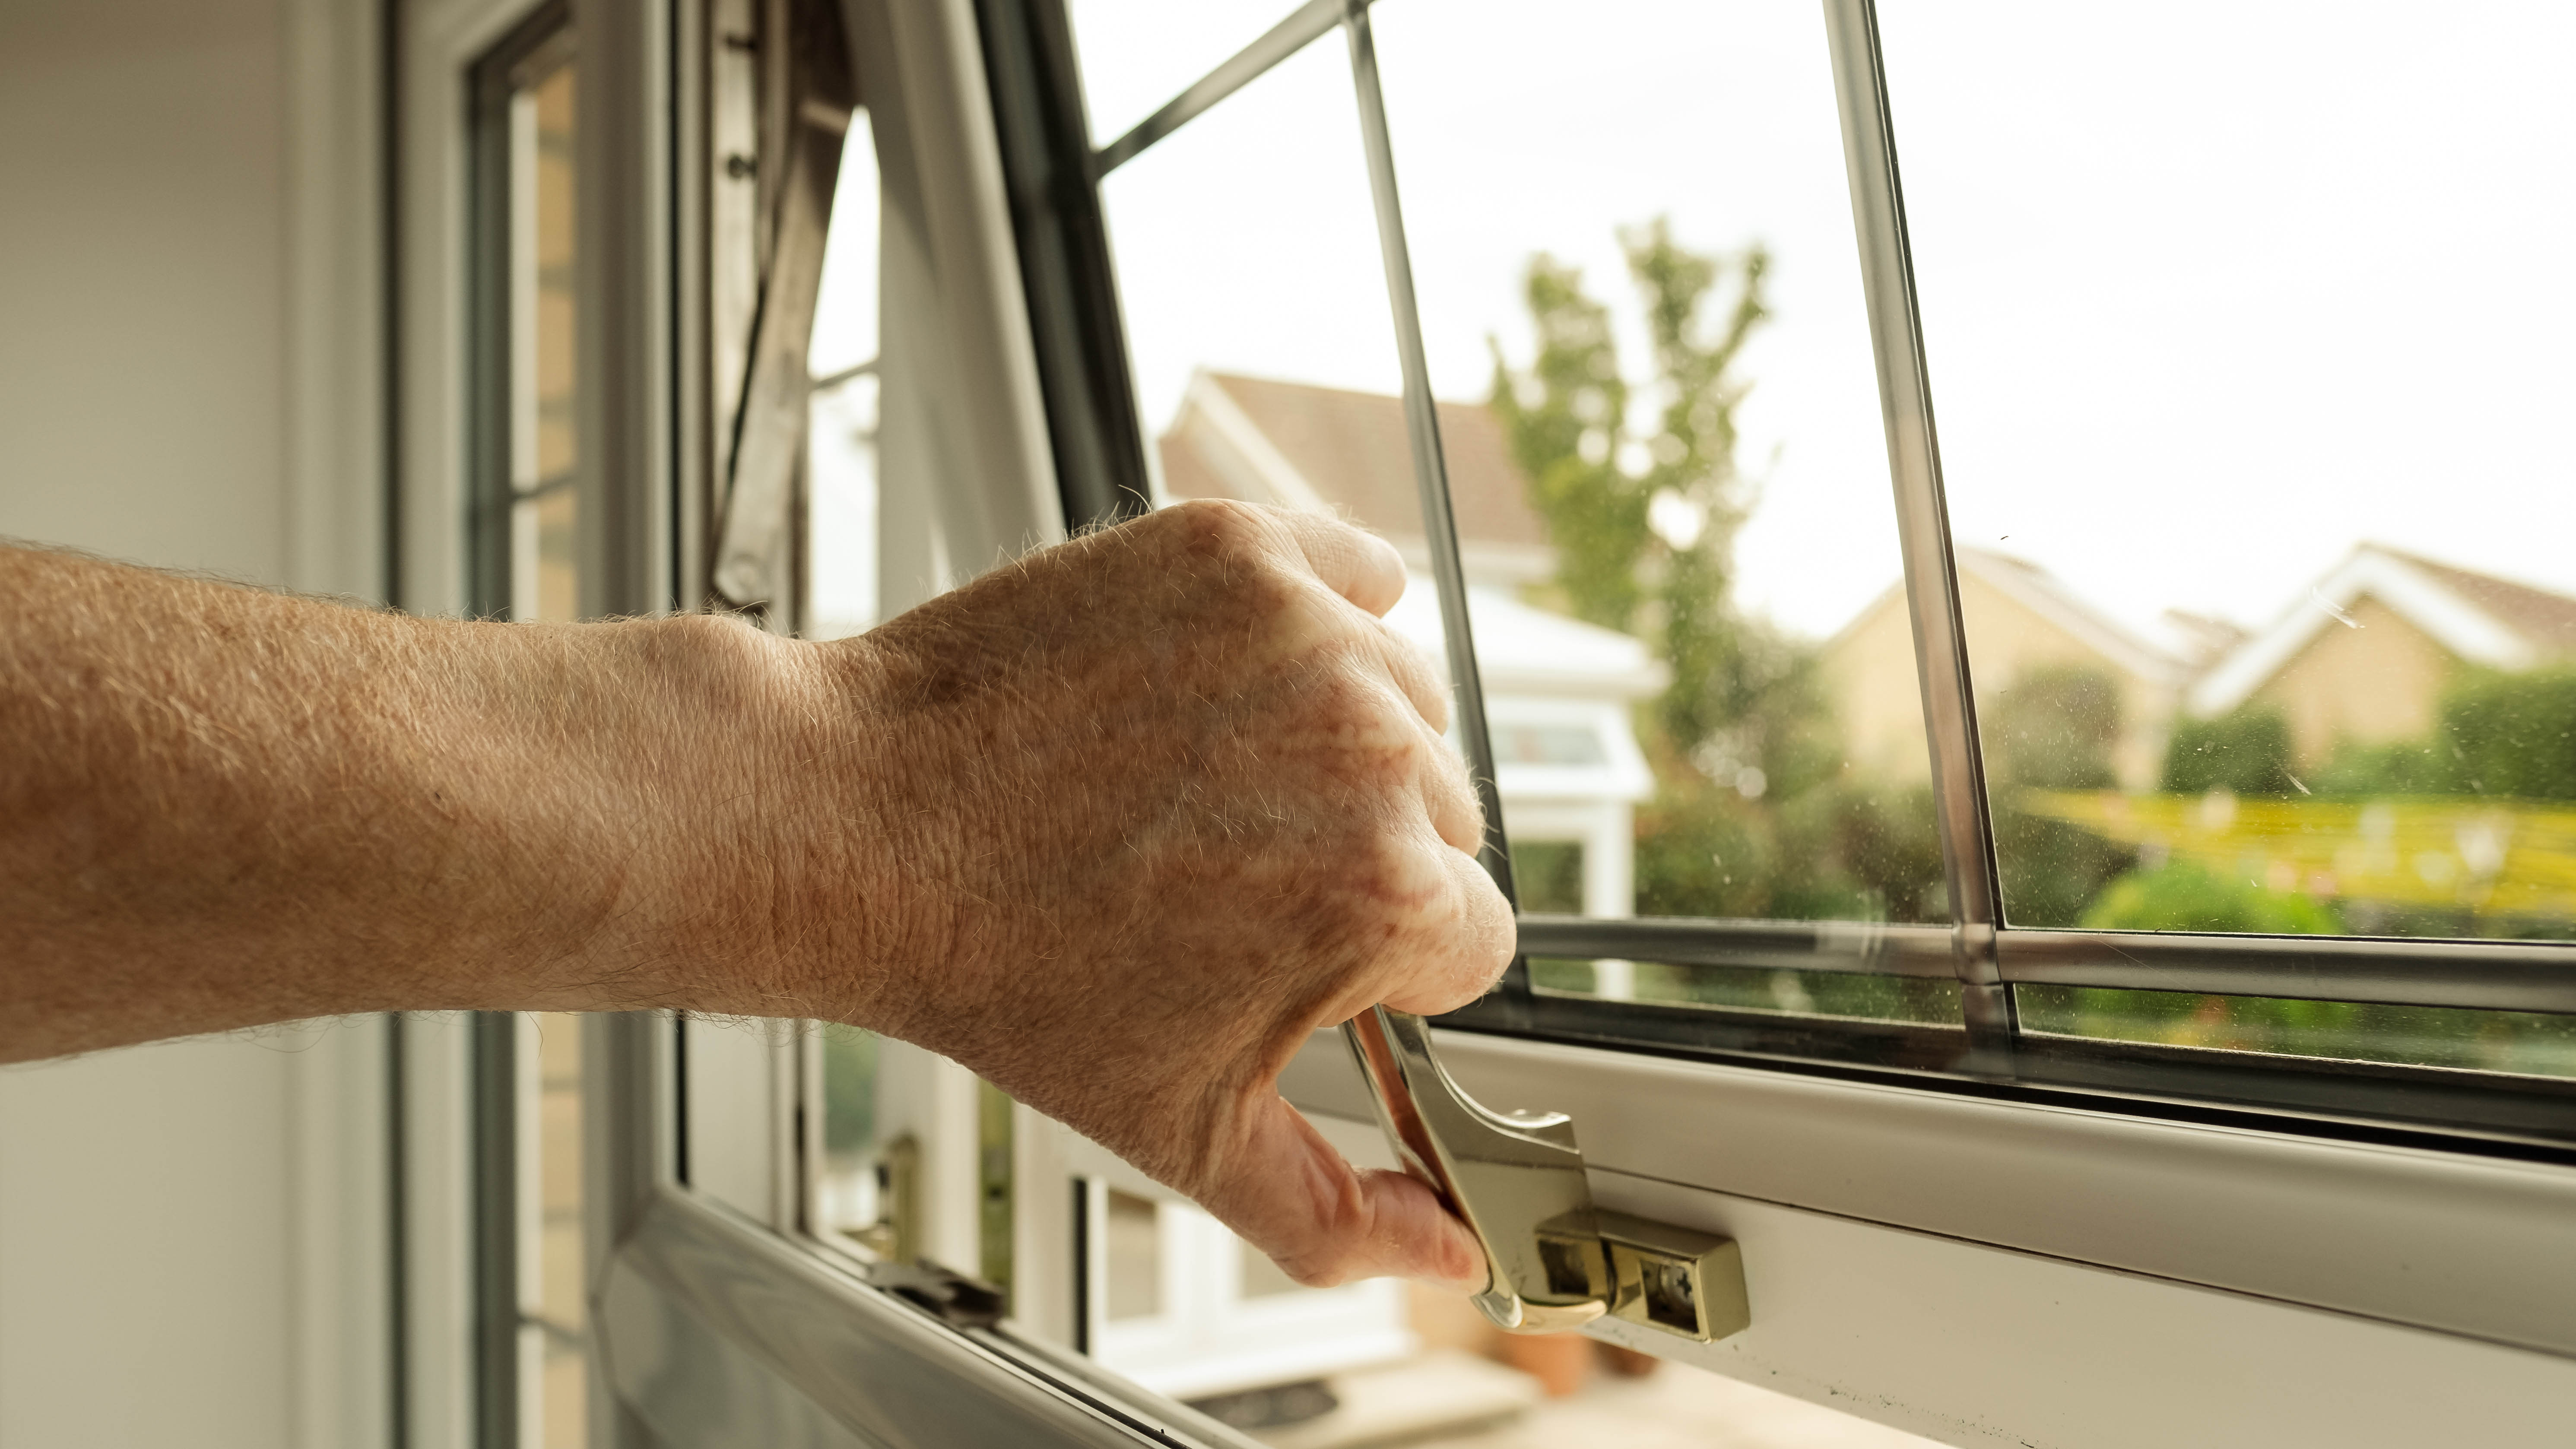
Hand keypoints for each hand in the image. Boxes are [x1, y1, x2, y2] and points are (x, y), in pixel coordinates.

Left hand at [758, 500, 1514, 1286]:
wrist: (856, 822)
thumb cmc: (1002, 973)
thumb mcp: (1182, 1133)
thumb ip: (1337, 1216)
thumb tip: (1450, 1259)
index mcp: (1384, 895)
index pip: (1468, 941)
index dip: (1377, 966)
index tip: (1286, 952)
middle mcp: (1372, 750)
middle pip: (1443, 823)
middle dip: (1358, 856)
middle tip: (1224, 876)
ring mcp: (1307, 633)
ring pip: (1406, 705)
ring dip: (1339, 746)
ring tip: (1207, 787)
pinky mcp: (1243, 549)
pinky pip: (1355, 578)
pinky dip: (1319, 623)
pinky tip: (1233, 684)